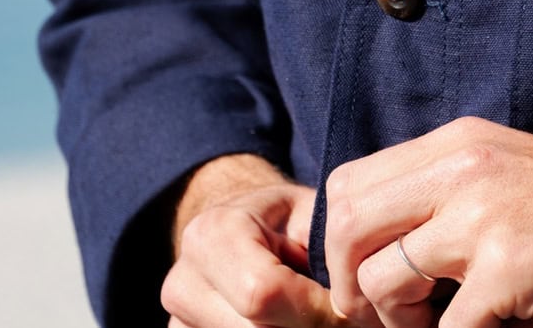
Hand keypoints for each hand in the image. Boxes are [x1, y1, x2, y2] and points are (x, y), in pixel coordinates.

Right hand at [161, 153, 340, 326]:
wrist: (239, 226)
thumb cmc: (285, 219)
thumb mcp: (311, 216)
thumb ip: (330, 250)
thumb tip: (356, 302)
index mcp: (213, 234)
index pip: (263, 294)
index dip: (314, 310)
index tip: (346, 309)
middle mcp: (182, 281)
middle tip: (336, 319)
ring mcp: (175, 321)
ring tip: (313, 317)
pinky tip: (288, 323)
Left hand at [324, 117, 532, 327]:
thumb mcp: (515, 171)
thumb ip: (452, 189)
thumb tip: (388, 239)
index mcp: (460, 142)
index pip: (350, 182)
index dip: (338, 242)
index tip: (362, 283)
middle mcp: (463, 167)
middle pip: (346, 223)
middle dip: (348, 285)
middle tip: (379, 319)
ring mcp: (485, 217)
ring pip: (379, 277)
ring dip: (392, 322)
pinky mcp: (511, 271)